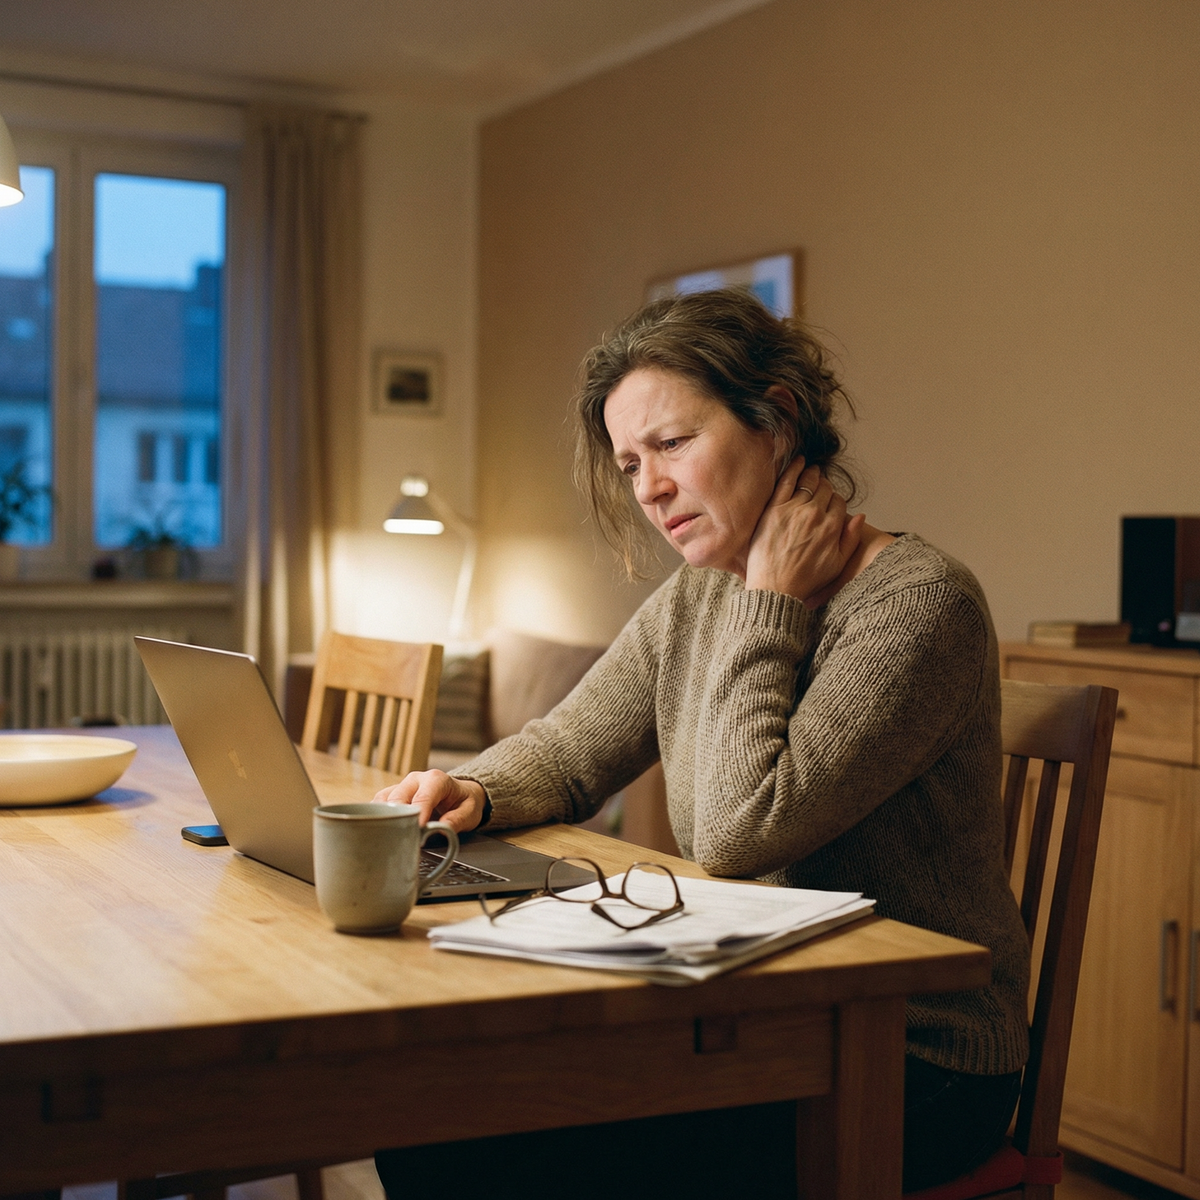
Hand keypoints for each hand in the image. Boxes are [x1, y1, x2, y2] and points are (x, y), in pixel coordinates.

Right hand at [373, 770, 486, 833]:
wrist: (459, 794)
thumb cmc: (463, 802)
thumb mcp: (470, 812)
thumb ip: (457, 820)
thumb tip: (440, 829)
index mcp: (436, 780)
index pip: (423, 798)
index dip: (418, 815)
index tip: (416, 832)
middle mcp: (415, 779)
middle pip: (398, 799)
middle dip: (398, 819)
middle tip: (402, 841)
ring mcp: (401, 786)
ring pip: (383, 801)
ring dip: (383, 818)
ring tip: (388, 838)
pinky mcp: (392, 795)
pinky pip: (378, 805)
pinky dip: (377, 817)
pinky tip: (379, 831)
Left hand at [745, 459, 863, 606]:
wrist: (775, 588)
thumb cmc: (805, 581)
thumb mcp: (837, 565)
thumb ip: (851, 539)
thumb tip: (860, 516)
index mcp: (832, 528)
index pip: (839, 502)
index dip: (836, 500)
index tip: (830, 501)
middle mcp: (815, 515)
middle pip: (824, 490)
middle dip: (825, 485)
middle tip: (821, 483)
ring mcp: (793, 510)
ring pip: (808, 483)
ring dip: (812, 474)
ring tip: (812, 470)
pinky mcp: (773, 509)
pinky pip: (786, 481)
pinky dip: (794, 468)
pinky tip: (798, 462)